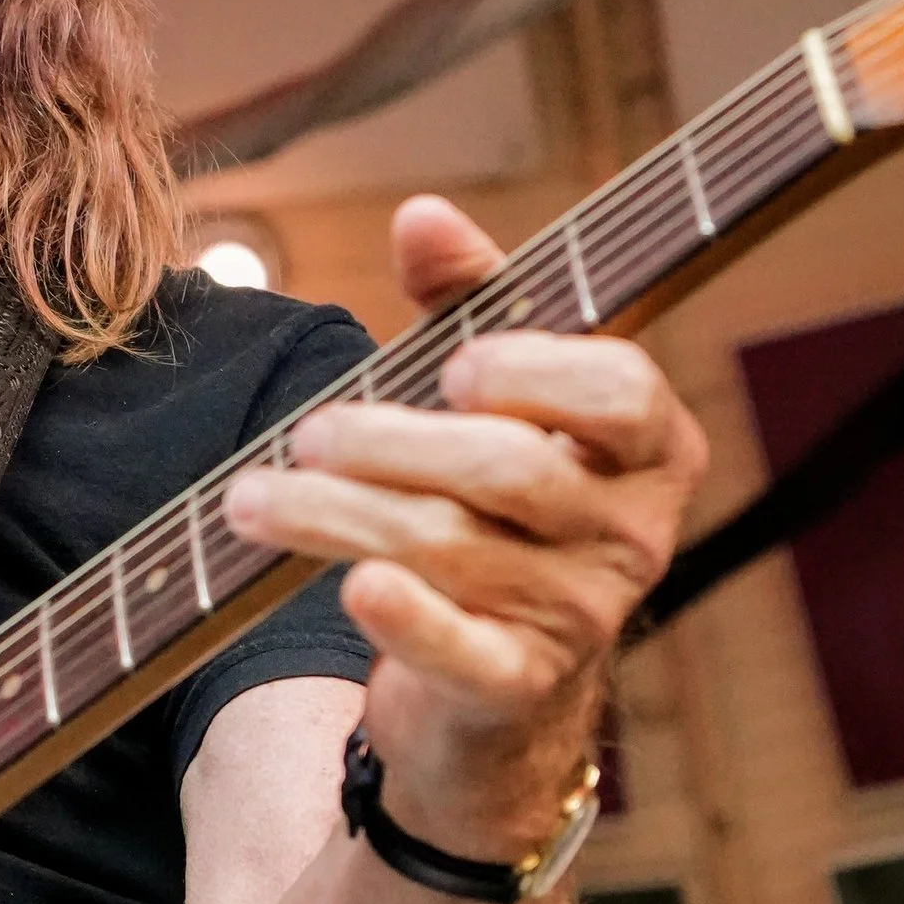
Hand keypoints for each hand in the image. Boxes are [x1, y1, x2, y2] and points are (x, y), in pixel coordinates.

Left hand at [220, 194, 706, 853]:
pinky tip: (354, 585)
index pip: (623, 392)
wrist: (492, 680)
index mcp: (650, 447)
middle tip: (307, 431)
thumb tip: (422, 216)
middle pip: (513, 471)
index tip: (455, 368)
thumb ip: (469, 298)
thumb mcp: (493, 392)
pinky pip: (464, 652)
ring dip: (340, 515)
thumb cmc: (493, 501)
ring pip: (456, 548)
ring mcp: (581, 617)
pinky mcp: (519, 688)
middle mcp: (634, 533)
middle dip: (392, 444)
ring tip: (253, 497)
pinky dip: (407, 619)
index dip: (539, 373)